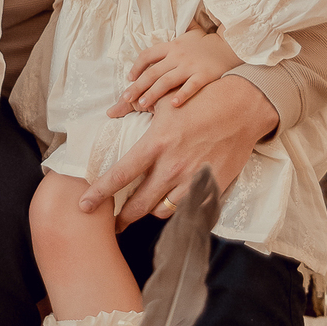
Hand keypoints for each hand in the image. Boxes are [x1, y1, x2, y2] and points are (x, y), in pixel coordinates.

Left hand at [81, 75, 277, 229]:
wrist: (242, 108)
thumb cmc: (202, 101)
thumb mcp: (165, 102)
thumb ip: (137, 109)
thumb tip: (112, 111)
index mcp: (156, 145)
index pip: (120, 175)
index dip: (99, 193)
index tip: (84, 205)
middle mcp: (172, 167)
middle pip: (138, 204)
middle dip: (122, 218)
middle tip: (113, 224)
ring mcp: (193, 180)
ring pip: (163, 211)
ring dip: (151, 212)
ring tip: (145, 210)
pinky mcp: (212, 187)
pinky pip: (189, 210)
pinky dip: (178, 211)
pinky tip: (173, 206)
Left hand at [110, 27, 241, 115]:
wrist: (230, 45)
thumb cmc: (206, 43)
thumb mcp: (187, 36)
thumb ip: (171, 42)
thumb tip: (158, 46)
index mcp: (172, 46)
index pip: (148, 55)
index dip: (137, 67)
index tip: (130, 78)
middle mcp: (178, 55)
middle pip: (153, 72)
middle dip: (138, 86)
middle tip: (126, 99)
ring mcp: (191, 66)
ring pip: (166, 81)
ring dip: (152, 93)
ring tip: (141, 104)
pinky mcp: (204, 75)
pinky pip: (190, 86)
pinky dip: (181, 95)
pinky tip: (172, 105)